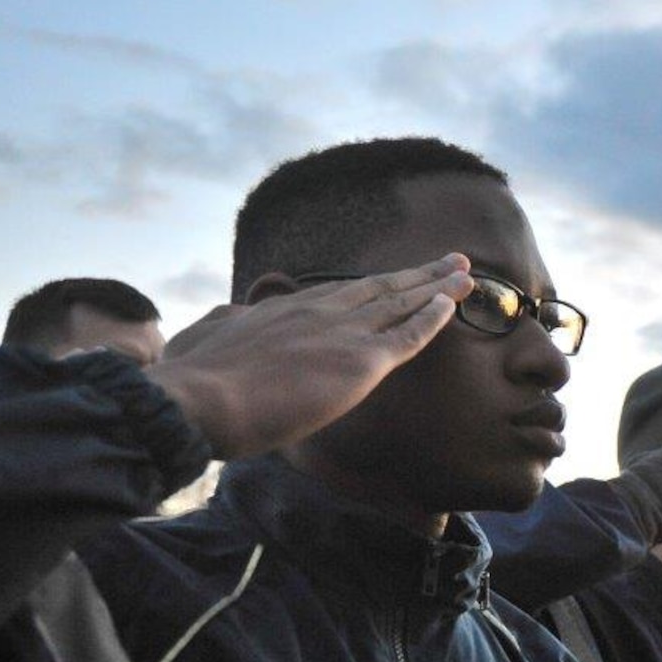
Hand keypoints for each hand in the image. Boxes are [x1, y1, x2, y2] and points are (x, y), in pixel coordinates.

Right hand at [148, 256, 472, 458]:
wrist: (198, 400)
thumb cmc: (195, 380)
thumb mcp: (206, 338)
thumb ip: (229, 322)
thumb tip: (235, 313)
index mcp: (284, 309)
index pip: (341, 295)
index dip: (375, 287)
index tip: (397, 278)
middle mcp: (318, 312)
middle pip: (380, 288)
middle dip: (419, 275)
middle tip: (453, 261)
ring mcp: (342, 332)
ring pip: (401, 303)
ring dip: (437, 288)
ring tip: (467, 274)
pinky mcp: (360, 362)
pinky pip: (409, 336)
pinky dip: (433, 318)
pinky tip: (454, 305)